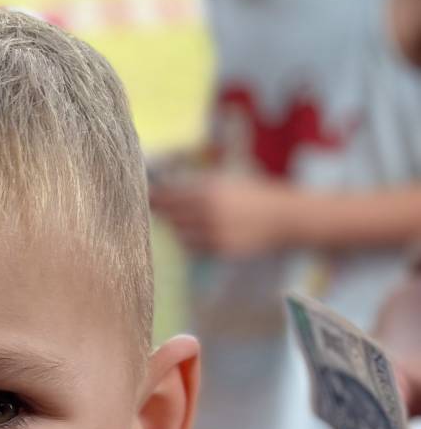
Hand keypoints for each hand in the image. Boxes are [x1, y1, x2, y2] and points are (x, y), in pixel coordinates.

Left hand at [149, 173, 295, 257]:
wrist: (282, 216)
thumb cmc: (251, 194)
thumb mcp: (224, 180)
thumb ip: (195, 184)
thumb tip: (164, 188)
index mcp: (208, 188)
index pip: (168, 195)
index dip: (154, 197)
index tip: (146, 198)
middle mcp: (207, 209)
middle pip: (169, 216)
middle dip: (164, 214)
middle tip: (161, 210)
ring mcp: (212, 231)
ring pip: (178, 234)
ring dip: (178, 228)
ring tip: (190, 220)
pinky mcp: (219, 248)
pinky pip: (193, 247)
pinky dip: (191, 240)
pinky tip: (201, 232)